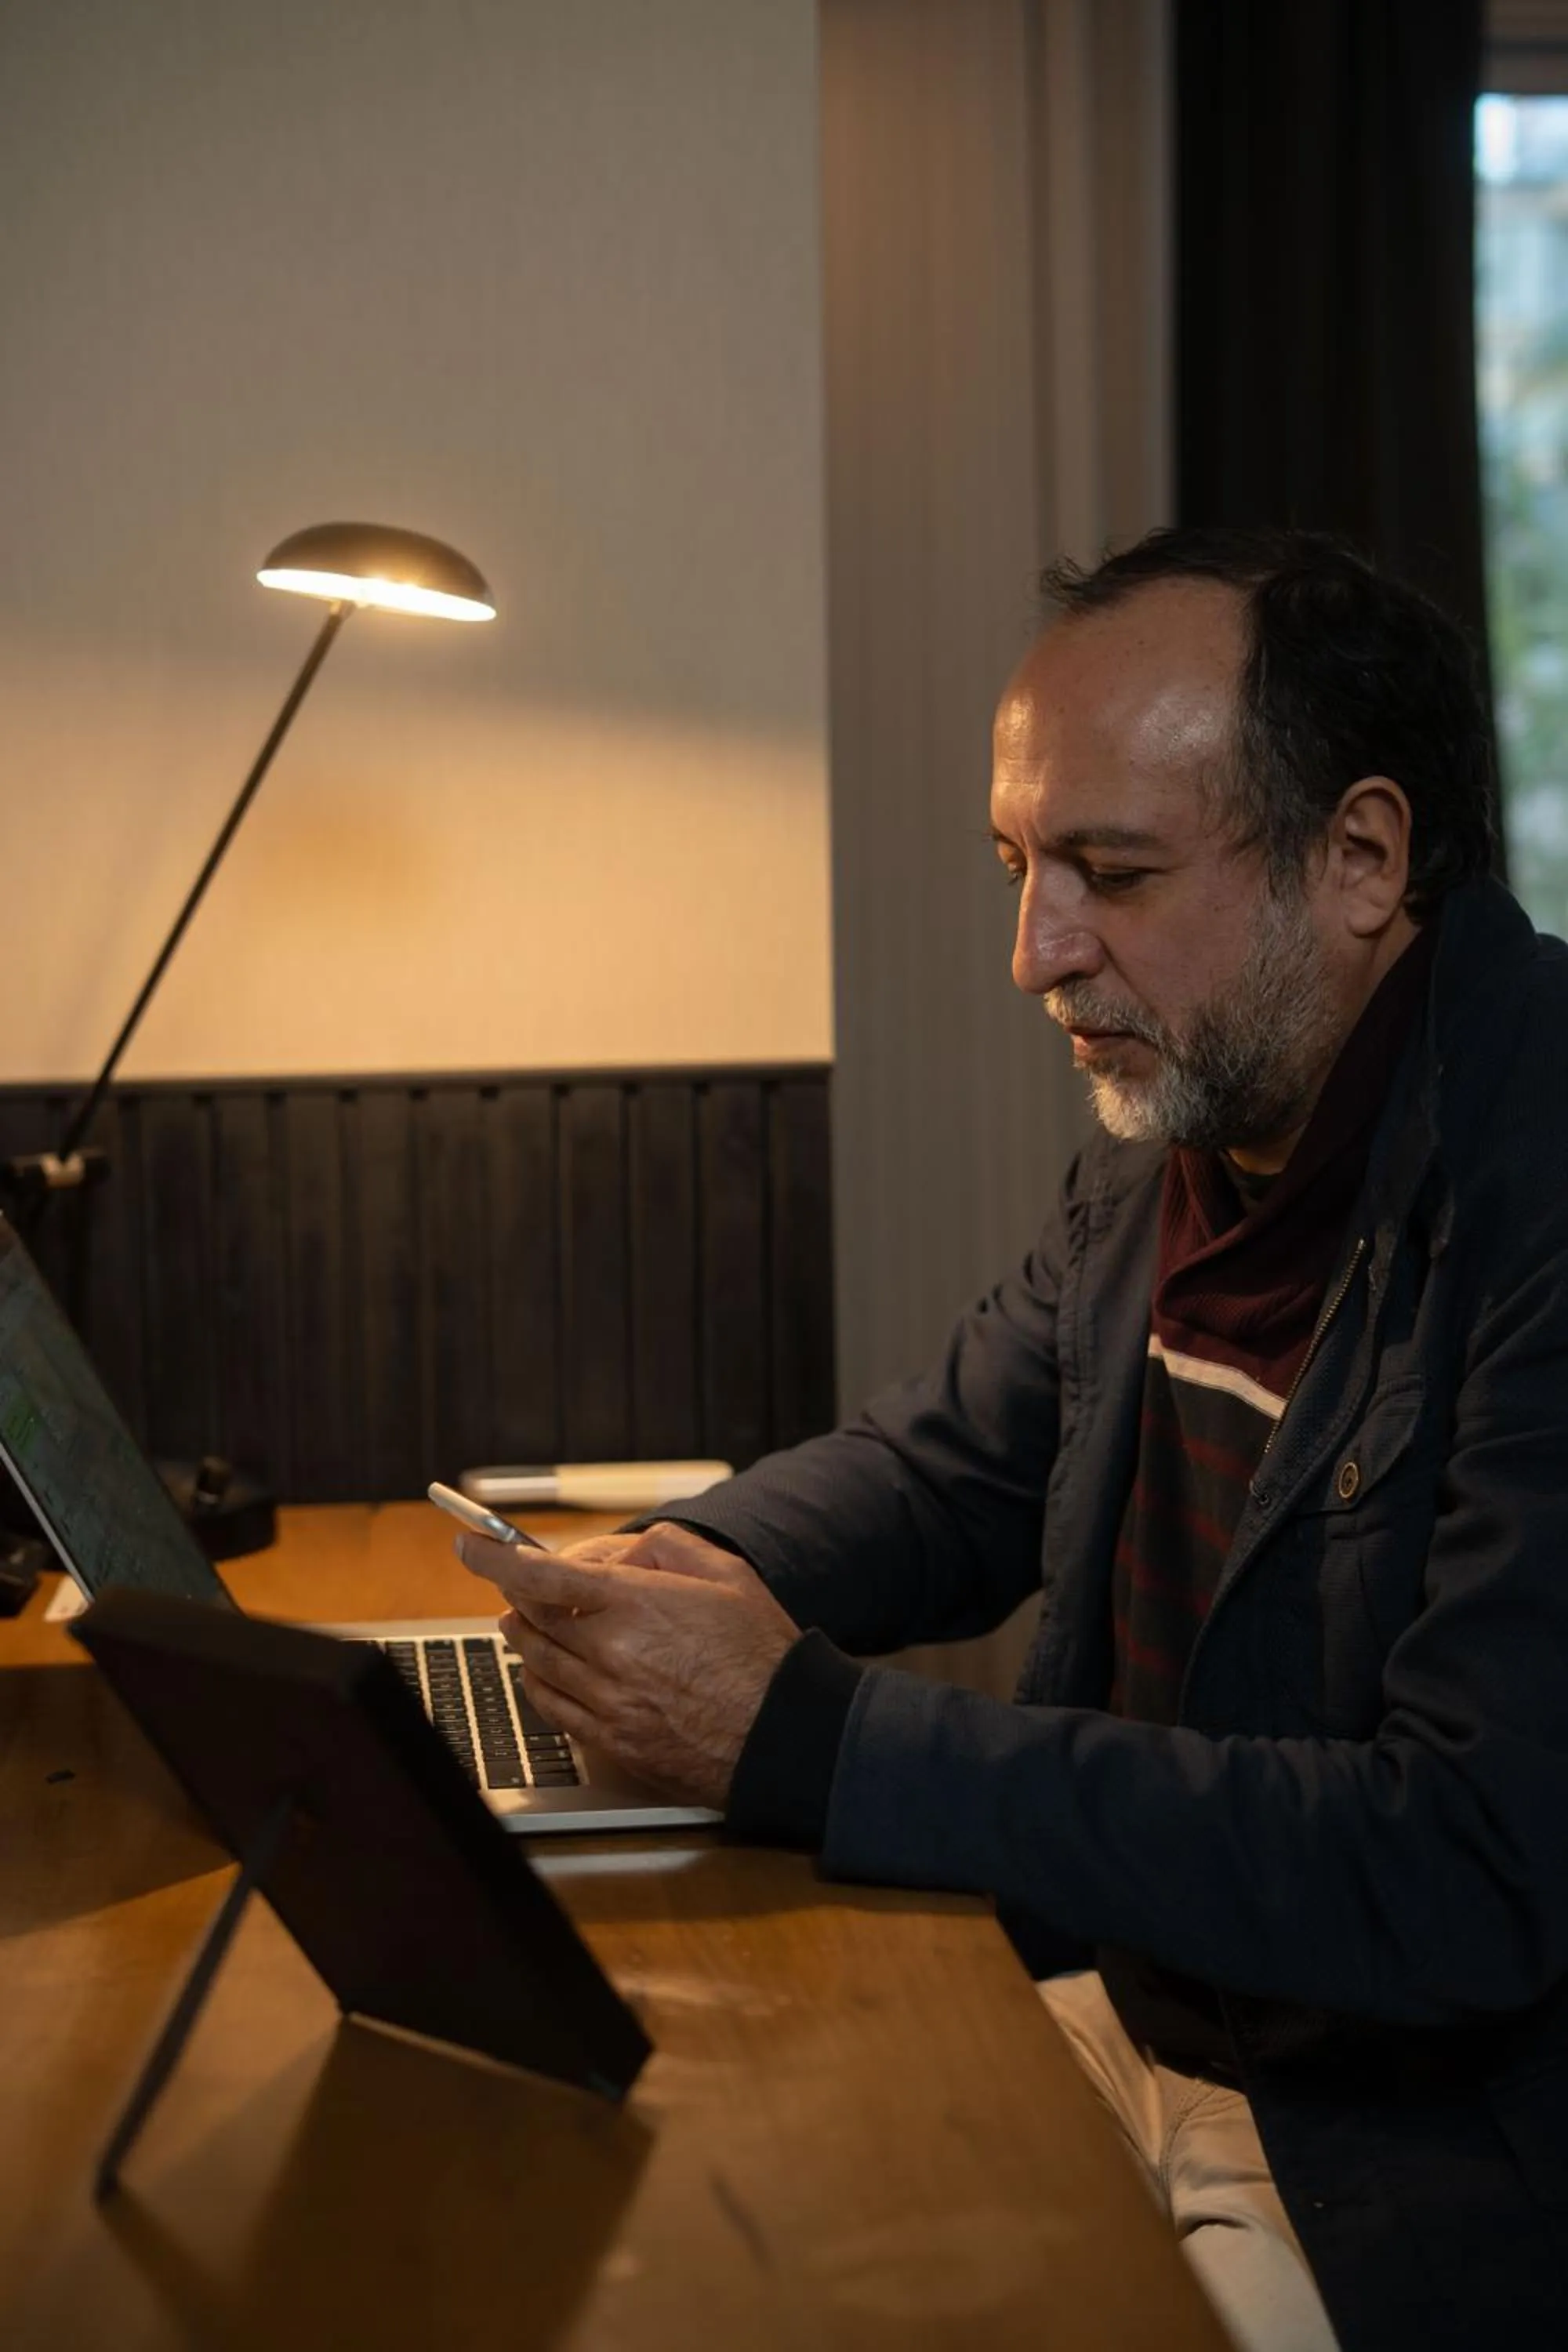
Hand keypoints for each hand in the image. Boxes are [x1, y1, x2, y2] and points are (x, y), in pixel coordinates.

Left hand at [454, 1521, 798, 1807]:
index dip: (493, 1557)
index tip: (467, 1545)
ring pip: (536, 1665)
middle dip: (516, 1597)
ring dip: (524, 1638)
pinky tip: (544, 1673)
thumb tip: (613, 1555)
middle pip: (532, 1620)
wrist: (782, 1734)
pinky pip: (552, 1710)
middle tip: (514, 1585)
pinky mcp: (612, 1743)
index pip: (539, 1576)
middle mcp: (611, 1655)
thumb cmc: (760, 1652)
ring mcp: (608, 1704)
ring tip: (525, 1623)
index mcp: (635, 1606)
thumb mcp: (725, 1572)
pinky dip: (538, 1684)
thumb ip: (662, 1548)